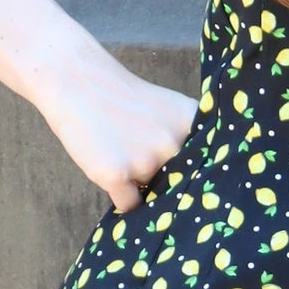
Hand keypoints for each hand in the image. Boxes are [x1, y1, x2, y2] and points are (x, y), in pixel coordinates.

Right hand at [34, 46, 198, 213]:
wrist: (79, 83)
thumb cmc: (125, 102)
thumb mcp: (169, 111)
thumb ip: (187, 143)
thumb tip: (197, 191)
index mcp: (193, 124)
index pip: (209, 167)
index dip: (197, 176)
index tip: (193, 179)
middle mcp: (175, 143)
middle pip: (180, 186)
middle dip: (165, 182)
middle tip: (142, 158)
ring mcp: (147, 160)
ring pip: (153, 196)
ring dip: (140, 186)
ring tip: (123, 154)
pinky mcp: (117, 174)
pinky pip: (128, 205)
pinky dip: (120, 196)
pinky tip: (111, 169)